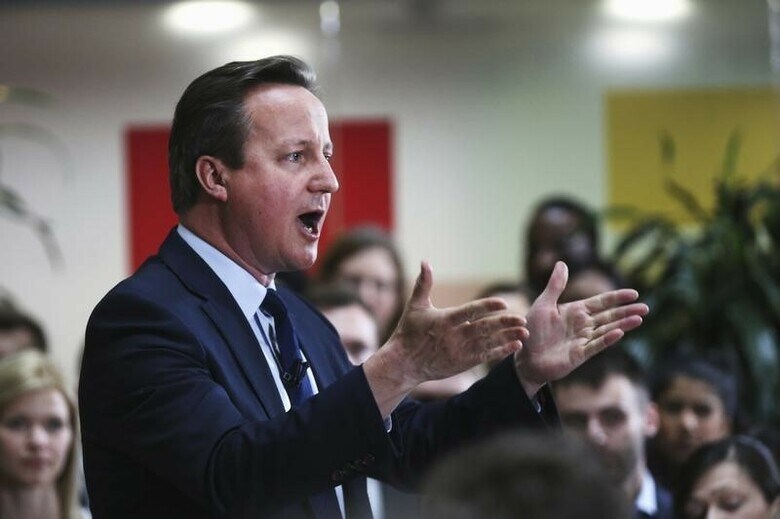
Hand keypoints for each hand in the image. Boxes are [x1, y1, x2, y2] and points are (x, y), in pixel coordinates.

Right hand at [364, 261, 528, 416]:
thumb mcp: (414, 306)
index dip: (486, 307)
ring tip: (524, 331)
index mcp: (444, 320)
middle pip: (483, 328)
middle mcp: (453, 336)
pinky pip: (485, 356)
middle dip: (504, 323)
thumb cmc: (408, 332)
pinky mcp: (462, 363)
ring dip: (507, 337)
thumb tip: (425, 261)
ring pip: (487, 342)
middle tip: (523, 318)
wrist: (404, 364)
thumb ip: (423, 284)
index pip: (469, 311)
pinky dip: (500, 351)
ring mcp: (459, 351)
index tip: (503, 303)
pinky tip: (515, 345)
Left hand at [515, 261, 648, 396]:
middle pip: (609, 316)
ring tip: (638, 319)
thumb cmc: (532, 330)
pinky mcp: (579, 354)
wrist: (524, 356)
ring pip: (607, 330)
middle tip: (646, 308)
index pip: (601, 302)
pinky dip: (607, 339)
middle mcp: (583, 325)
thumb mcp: (543, 304)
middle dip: (627, 311)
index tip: (634, 293)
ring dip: (622, 324)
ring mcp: (583, 340)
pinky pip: (595, 345)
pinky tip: (619, 333)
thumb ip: (555, 286)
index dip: (617, 298)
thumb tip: (562, 262)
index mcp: (576, 311)